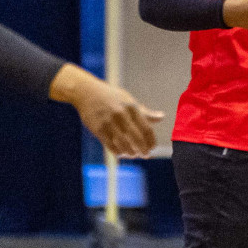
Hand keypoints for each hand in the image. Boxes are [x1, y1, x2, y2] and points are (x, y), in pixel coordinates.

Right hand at [49, 64, 163, 157]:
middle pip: (136, 138)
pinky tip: (121, 153)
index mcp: (131, 107)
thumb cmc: (111, 96)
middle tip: (146, 155)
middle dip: (143, 150)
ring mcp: (108, 123)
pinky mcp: (98, 129)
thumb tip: (161, 117)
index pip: (146, 128)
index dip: (151, 141)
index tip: (152, 147)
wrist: (86, 92)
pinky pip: (110, 145)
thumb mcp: (129, 100)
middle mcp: (121, 115)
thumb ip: (144, 112)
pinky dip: (118, 152)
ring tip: (134, 155)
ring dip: (131, 153)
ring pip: (123, 144)